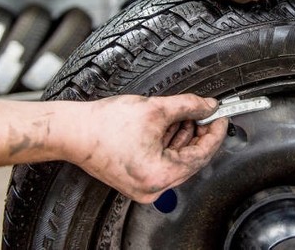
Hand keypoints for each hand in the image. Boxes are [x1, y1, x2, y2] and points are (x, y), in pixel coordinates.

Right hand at [66, 94, 227, 203]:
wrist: (74, 131)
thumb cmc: (104, 125)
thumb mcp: (156, 109)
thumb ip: (188, 106)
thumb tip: (208, 106)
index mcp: (160, 175)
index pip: (201, 155)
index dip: (215, 132)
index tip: (221, 118)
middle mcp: (154, 188)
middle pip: (190, 159)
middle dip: (199, 133)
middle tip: (205, 114)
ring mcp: (144, 186)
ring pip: (176, 159)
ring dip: (184, 136)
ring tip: (186, 115)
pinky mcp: (136, 180)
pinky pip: (163, 161)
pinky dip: (169, 143)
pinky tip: (170, 125)